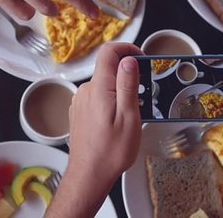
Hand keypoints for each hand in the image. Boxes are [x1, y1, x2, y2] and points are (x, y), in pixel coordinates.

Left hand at [47, 43, 142, 217]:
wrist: (88, 174)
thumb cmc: (111, 151)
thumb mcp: (129, 117)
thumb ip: (128, 85)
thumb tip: (129, 60)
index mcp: (99, 88)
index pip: (108, 52)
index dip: (127, 48)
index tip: (142, 59)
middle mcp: (85, 90)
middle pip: (108, 68)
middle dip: (127, 75)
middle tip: (143, 96)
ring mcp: (80, 101)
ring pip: (103, 84)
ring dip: (119, 91)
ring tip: (130, 114)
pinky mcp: (79, 111)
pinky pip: (97, 97)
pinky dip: (109, 101)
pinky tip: (116, 121)